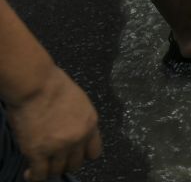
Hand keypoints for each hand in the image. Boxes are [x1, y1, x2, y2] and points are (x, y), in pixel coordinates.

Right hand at [7, 67, 101, 181]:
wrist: (35, 84)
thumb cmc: (53, 85)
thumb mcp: (78, 101)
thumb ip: (78, 119)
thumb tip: (71, 129)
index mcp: (90, 123)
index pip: (94, 152)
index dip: (82, 155)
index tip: (73, 154)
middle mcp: (78, 138)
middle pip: (76, 164)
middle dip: (65, 163)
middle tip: (54, 159)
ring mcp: (58, 146)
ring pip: (57, 170)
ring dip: (49, 169)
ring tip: (41, 165)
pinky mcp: (37, 152)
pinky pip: (40, 174)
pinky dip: (35, 176)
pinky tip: (30, 173)